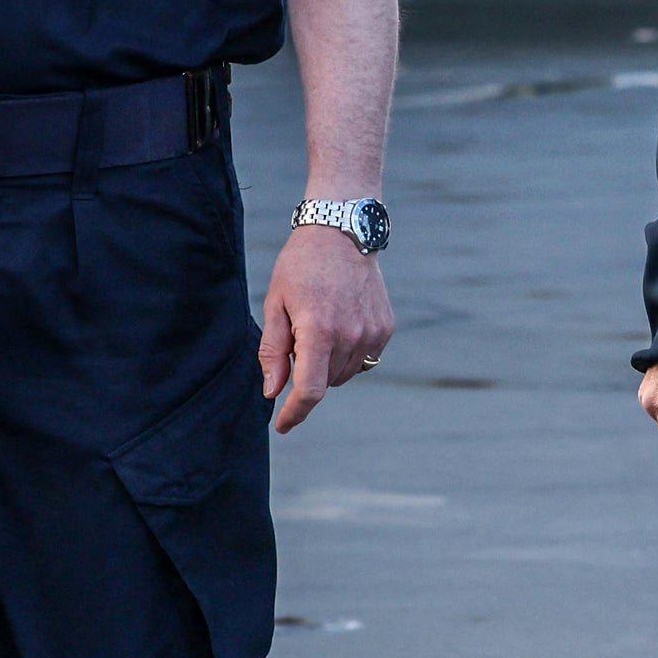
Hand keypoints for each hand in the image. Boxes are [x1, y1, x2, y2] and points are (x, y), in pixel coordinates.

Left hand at [259, 222, 394, 431]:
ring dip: (328, 364)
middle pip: (325, 382)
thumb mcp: (275, 304)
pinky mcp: (384, 328)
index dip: (294, 413)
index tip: (282, 425)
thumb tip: (272, 392)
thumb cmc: (301, 266)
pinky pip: (363, 359)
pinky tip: (340, 322)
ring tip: (320, 325)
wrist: (342, 232)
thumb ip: (273, 352)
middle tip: (299, 335)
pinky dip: (347, 352)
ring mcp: (372, 333)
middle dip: (308, 372)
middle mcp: (350, 336)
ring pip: (344, 374)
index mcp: (318, 331)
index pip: (309, 391)